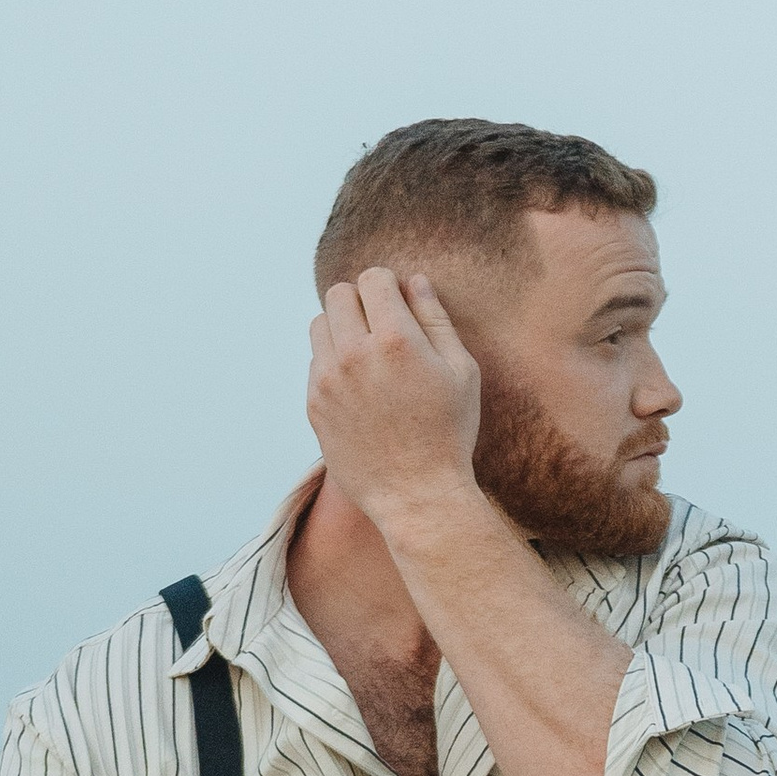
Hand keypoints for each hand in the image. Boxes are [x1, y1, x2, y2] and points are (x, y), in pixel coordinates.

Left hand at [306, 268, 481, 536]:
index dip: (388, 285)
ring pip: (320, 323)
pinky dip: (334, 363)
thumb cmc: (449, 434)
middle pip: (339, 294)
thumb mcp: (461, 373)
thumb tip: (414, 281)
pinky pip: (315, 362)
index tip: (399, 305)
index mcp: (396, 340)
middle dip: (361, 301)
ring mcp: (329, 380)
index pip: (373, 278)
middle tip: (382, 327)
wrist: (418, 496)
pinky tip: (361, 389)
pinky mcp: (314, 404)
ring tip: (368, 356)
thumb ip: (436, 320)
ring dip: (342, 328)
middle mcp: (355, 354)